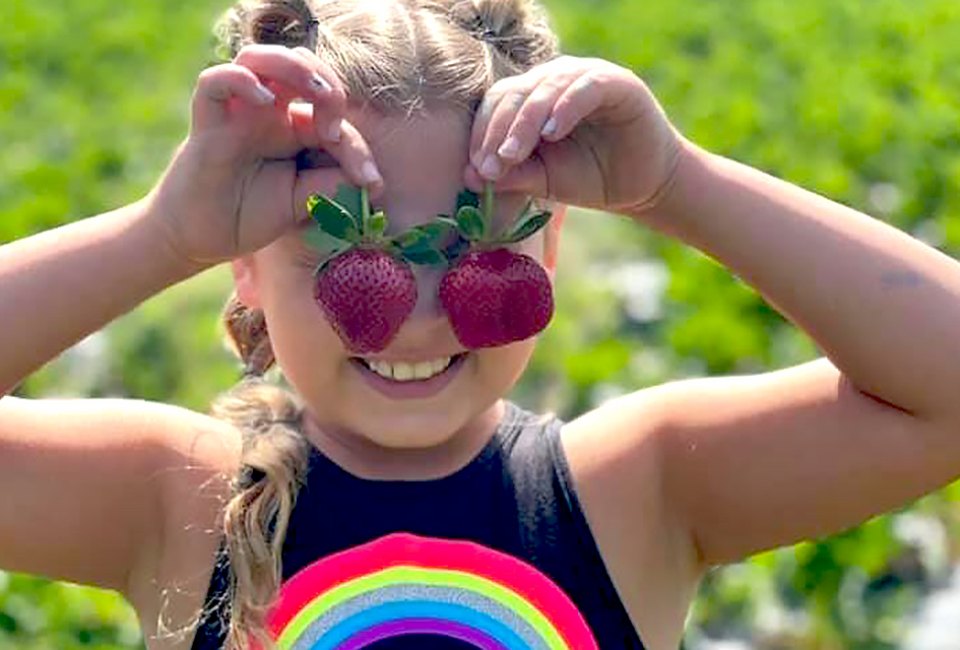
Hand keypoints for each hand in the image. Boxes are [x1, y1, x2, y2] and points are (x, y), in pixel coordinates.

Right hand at [146, 44, 382, 266]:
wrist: (201, 239)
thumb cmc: (250, 215)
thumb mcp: (303, 202)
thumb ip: (333, 184)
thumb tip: (371, 182)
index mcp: (294, 126)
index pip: (331, 111)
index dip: (356, 142)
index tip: (370, 181)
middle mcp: (267, 112)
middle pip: (299, 64)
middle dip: (328, 83)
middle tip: (336, 127)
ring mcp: (236, 113)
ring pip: (259, 59)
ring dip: (293, 66)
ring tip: (317, 93)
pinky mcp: (207, 124)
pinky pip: (215, 82)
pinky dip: (241, 81)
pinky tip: (266, 101)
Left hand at [465, 56, 684, 215]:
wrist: (642, 186)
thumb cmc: (589, 177)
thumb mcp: (544, 179)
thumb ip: (511, 174)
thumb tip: (470, 175)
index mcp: (532, 98)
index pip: (497, 104)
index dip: (482, 135)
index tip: (476, 171)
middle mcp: (554, 80)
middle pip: (514, 93)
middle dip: (498, 131)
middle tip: (491, 165)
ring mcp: (584, 76)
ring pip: (544, 87)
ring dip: (525, 122)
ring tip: (513, 153)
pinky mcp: (615, 83)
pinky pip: (584, 87)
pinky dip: (565, 108)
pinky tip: (552, 132)